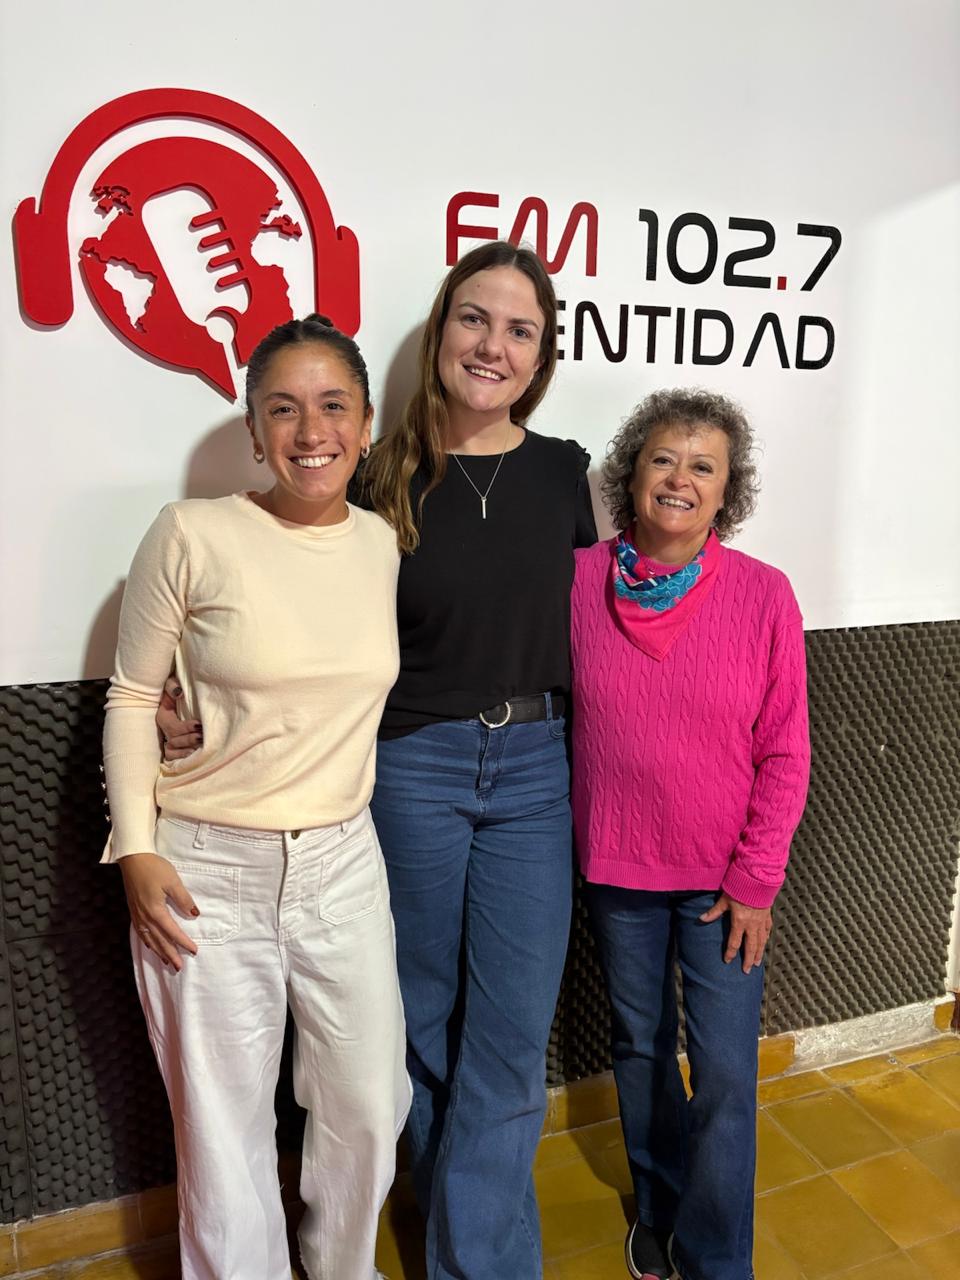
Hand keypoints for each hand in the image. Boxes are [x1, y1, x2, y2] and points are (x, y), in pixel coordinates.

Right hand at [120, 853, 199, 971]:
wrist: (133, 859)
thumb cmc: (154, 868)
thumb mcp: (173, 882)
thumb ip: (183, 899)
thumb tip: (194, 914)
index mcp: (155, 911)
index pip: (172, 932)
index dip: (183, 943)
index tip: (194, 951)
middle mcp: (145, 917)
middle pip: (159, 941)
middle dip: (171, 954)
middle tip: (179, 967)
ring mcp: (137, 915)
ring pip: (149, 939)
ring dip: (159, 952)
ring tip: (167, 962)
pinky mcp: (134, 911)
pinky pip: (141, 933)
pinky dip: (148, 942)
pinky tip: (151, 946)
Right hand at [157, 676, 201, 759]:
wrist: (178, 696)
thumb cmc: (175, 690)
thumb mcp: (171, 684)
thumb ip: (172, 686)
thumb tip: (179, 693)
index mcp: (163, 716)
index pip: (172, 726)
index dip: (185, 727)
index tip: (199, 724)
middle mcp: (164, 730)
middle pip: (174, 740)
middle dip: (189, 739)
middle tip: (203, 737)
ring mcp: (167, 739)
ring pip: (173, 750)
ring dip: (188, 749)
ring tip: (202, 746)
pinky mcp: (173, 747)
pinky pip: (173, 757)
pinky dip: (182, 757)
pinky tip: (195, 755)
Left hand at [700, 893, 771, 973]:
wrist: (757, 879)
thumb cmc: (740, 888)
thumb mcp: (724, 900)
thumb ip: (714, 912)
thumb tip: (701, 919)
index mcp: (739, 922)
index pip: (734, 942)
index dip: (730, 953)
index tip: (727, 961)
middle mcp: (752, 925)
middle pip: (750, 946)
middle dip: (748, 960)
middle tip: (747, 970)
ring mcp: (761, 921)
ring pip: (761, 941)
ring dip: (759, 953)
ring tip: (757, 963)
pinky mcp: (767, 916)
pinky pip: (767, 931)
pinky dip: (766, 939)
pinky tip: (765, 943)